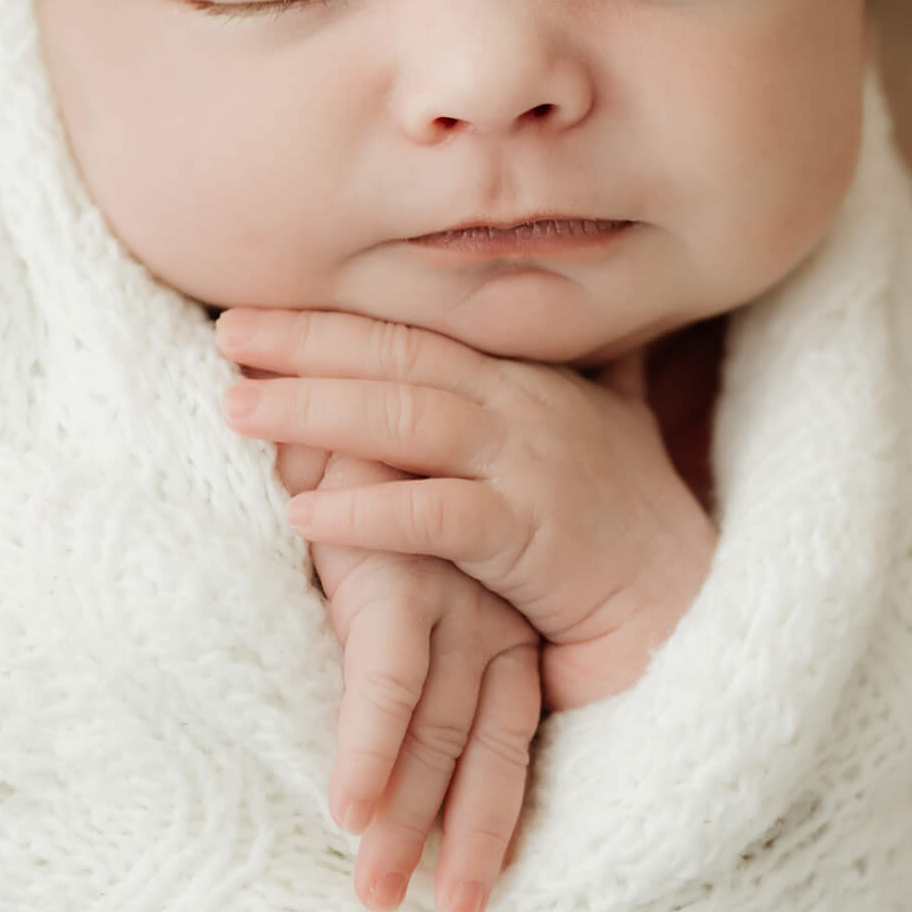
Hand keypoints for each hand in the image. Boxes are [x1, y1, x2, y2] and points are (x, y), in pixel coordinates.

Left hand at [219, 308, 715, 709]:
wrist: (685, 603)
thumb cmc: (620, 521)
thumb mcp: (583, 423)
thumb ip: (548, 369)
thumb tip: (530, 318)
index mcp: (526, 376)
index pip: (416, 328)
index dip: (334, 317)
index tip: (258, 308)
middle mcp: (525, 404)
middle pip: (399, 357)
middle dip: (307, 341)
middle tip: (226, 332)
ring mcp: (530, 464)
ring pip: (407, 420)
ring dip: (315, 411)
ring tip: (238, 408)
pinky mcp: (532, 536)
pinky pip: (435, 517)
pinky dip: (367, 515)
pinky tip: (303, 516)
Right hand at [267, 438, 541, 911]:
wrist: (329, 383)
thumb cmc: (354, 464)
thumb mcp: (397, 545)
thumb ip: (405, 613)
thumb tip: (385, 681)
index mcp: (495, 607)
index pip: (510, 729)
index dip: (496, 812)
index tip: (476, 891)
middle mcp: (483, 608)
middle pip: (486, 744)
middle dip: (465, 836)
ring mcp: (445, 595)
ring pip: (440, 730)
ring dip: (406, 819)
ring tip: (382, 900)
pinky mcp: (394, 575)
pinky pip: (385, 677)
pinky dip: (368, 746)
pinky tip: (344, 808)